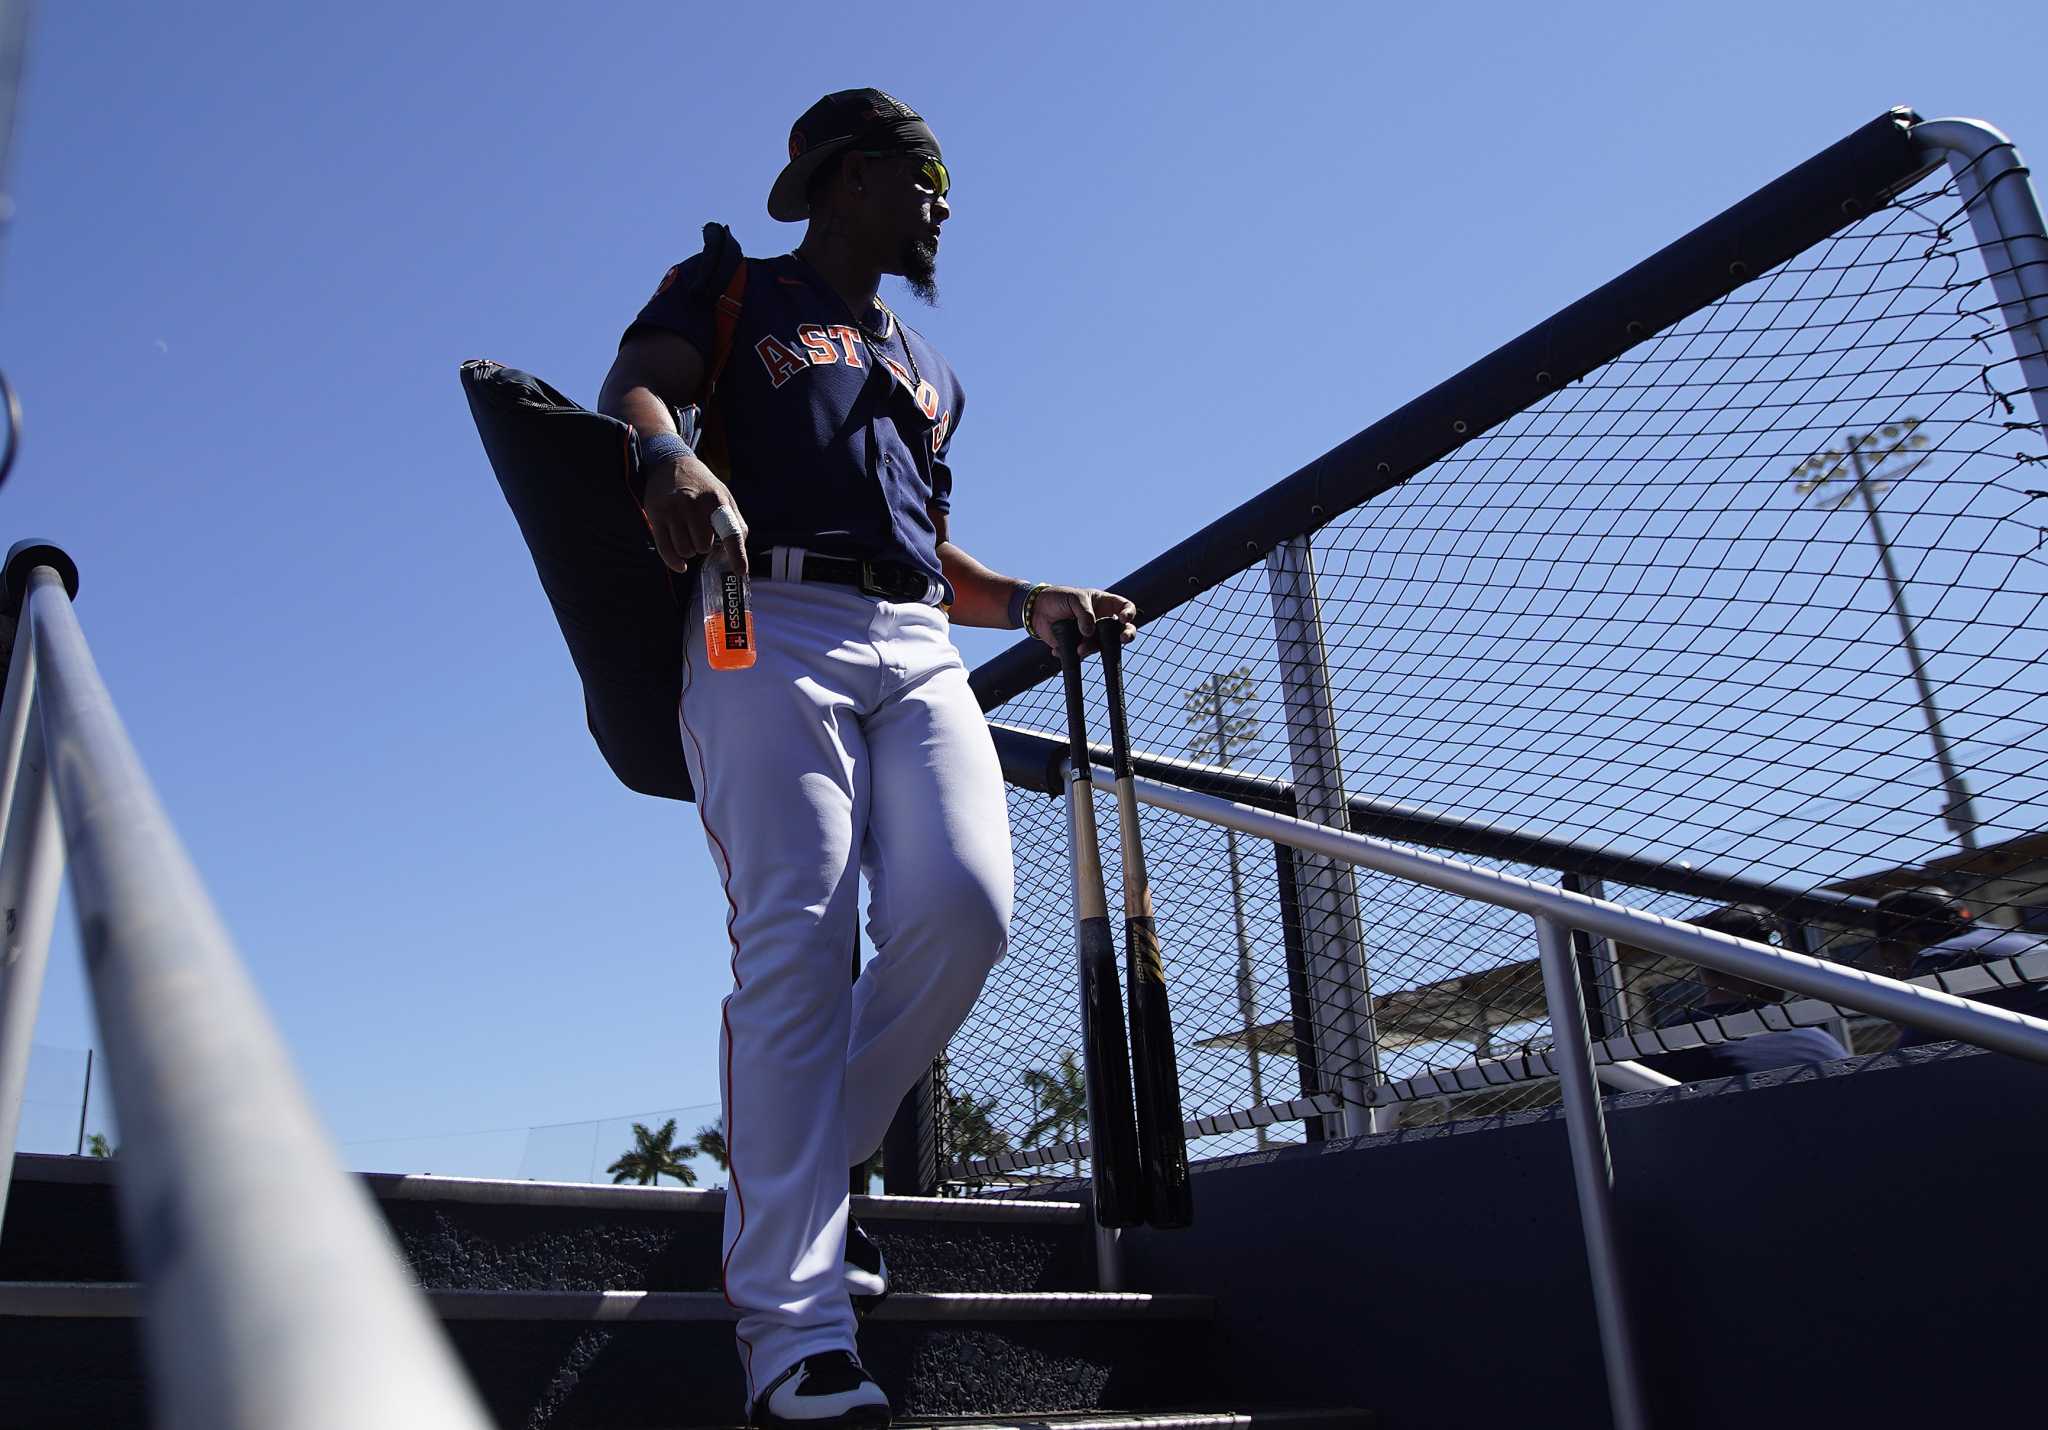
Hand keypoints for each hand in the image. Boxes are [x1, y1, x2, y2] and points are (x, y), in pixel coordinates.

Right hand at [642, 453, 748, 576]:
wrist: (670, 463)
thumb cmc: (702, 486)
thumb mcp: (724, 496)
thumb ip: (736, 523)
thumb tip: (739, 554)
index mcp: (716, 500)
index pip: (730, 531)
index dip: (737, 554)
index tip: (740, 571)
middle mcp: (693, 504)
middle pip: (703, 547)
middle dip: (704, 546)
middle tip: (700, 533)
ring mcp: (672, 510)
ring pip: (685, 551)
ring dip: (689, 550)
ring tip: (688, 535)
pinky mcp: (656, 515)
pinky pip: (665, 550)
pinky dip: (674, 561)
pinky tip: (681, 564)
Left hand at [1028, 585, 1136, 656]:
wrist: (1037, 610)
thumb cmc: (1059, 597)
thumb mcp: (1074, 599)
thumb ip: (1084, 613)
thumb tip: (1090, 633)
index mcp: (1105, 604)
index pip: (1125, 607)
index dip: (1129, 613)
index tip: (1123, 618)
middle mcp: (1102, 621)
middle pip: (1123, 630)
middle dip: (1127, 635)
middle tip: (1122, 639)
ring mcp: (1092, 635)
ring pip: (1102, 646)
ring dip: (1092, 648)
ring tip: (1078, 649)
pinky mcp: (1080, 646)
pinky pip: (1082, 654)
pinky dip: (1073, 654)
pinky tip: (1058, 649)